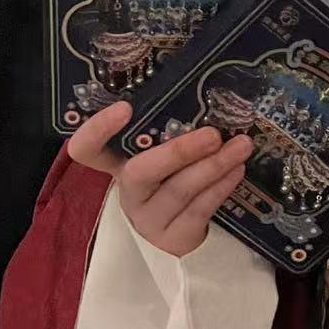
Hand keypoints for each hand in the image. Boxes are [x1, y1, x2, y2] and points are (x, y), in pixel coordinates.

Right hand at [66, 101, 254, 257]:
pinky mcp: (174, 237)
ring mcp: (148, 219)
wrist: (178, 237)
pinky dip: (221, 187)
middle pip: (140, 173)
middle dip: (178, 152)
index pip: (87, 149)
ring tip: (241, 146)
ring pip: (178, 191)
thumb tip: (204, 90)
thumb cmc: (171, 179)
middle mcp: (128, 192)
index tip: (124, 108)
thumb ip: (169, 131)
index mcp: (117, 165)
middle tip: (213, 134)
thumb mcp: (162, 154)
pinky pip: (199, 210)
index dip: (98, 130)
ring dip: (213, 166)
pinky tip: (238, 170)